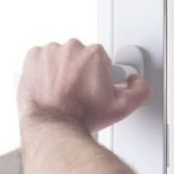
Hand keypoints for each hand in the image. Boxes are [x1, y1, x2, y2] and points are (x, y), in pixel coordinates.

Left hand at [17, 39, 152, 132]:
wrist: (52, 125)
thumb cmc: (82, 117)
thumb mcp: (121, 108)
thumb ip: (140, 90)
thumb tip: (137, 81)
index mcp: (94, 54)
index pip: (101, 60)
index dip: (99, 77)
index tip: (93, 89)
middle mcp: (72, 47)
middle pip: (80, 56)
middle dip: (80, 72)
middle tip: (78, 93)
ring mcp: (50, 51)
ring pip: (61, 57)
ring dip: (62, 70)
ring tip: (62, 91)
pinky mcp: (32, 57)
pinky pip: (41, 58)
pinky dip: (44, 70)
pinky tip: (49, 86)